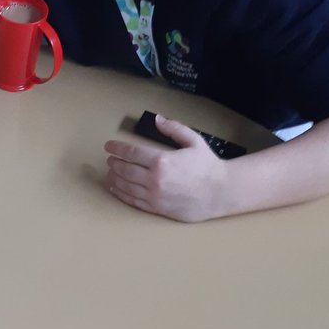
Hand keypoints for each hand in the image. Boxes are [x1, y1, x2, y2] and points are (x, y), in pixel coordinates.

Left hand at [105, 115, 230, 221]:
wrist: (219, 193)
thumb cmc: (207, 166)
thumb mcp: (193, 141)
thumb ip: (174, 129)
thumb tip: (157, 119)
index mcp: (162, 160)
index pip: (132, 152)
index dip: (118, 148)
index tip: (109, 146)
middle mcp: (154, 179)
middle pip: (125, 170)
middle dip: (114, 163)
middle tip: (109, 160)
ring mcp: (154, 196)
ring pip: (126, 186)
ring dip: (114, 179)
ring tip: (109, 173)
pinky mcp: (156, 208)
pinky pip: (133, 201)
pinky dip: (121, 194)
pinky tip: (115, 189)